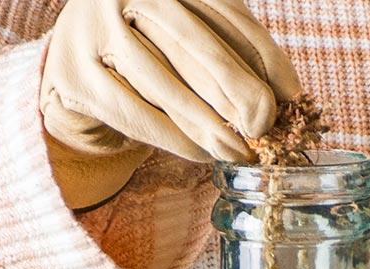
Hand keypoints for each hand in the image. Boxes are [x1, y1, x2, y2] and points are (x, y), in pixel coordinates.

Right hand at [41, 0, 299, 186]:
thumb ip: (229, 47)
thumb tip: (286, 95)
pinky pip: (137, 114)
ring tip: (241, 150)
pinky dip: (176, 139)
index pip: (224, 13)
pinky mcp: (76, 75)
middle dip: (239, 93)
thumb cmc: (150, 45)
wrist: (78, 62)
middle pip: (196, 46)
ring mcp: (93, 31)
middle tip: (267, 127)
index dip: (263, 57)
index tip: (292, 95)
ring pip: (167, 85)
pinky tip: (204, 154)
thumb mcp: (188, 31)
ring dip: (211, 126)